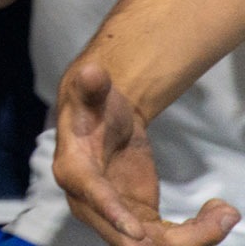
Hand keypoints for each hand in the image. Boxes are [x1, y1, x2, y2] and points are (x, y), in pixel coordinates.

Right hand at [53, 62, 239, 245]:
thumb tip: (92, 72)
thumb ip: (91, 86)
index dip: (114, 215)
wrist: (101, 123)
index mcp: (74, 172)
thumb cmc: (94, 106)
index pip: (93, 196)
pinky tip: (217, 211)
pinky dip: (199, 232)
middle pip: (130, 238)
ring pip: (157, 245)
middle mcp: (91, 205)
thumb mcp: (91, 92)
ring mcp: (116, 218)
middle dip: (179, 238)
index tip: (139, 233)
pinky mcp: (138, 222)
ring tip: (225, 211)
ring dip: (197, 237)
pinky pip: (171, 240)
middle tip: (222, 217)